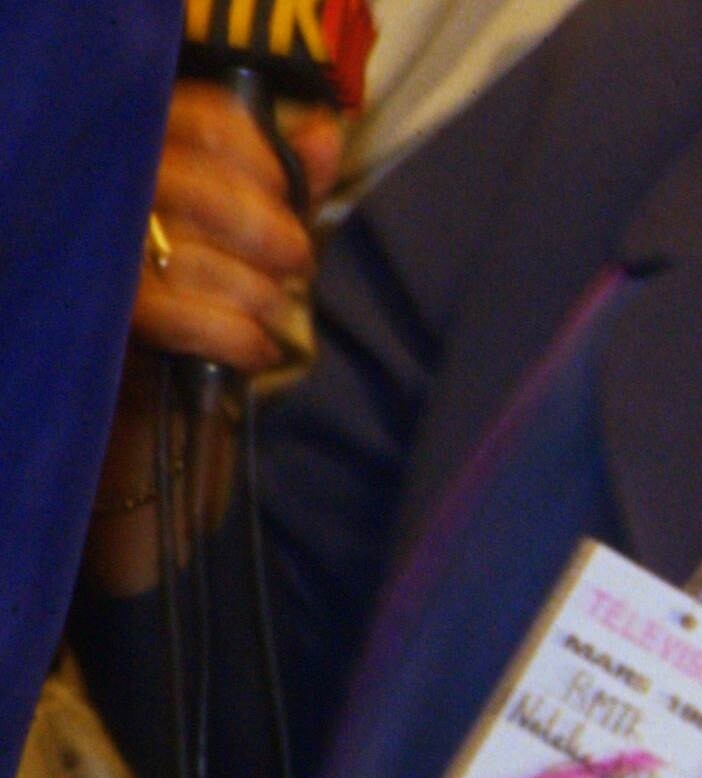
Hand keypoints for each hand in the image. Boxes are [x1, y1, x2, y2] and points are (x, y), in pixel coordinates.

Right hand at [92, 84, 342, 590]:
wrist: (164, 452)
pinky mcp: (98, 325)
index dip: (258, 153)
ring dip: (258, 295)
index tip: (290, 197)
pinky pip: (175, 313)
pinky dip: (235, 336)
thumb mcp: (255, 255)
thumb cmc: (213, 336)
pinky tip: (250, 355)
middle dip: (271, 231)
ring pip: (194, 251)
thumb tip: (323, 131)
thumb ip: (286, 189)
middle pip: (197, 181)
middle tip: (294, 268)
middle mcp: (105, 204)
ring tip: (265, 321)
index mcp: (141, 166)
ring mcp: (94, 262)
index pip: (198, 118)